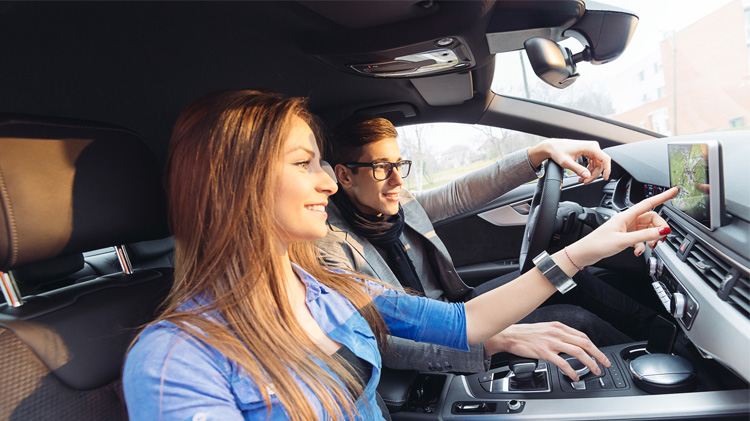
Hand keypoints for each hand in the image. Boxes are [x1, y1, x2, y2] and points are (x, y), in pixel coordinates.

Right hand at [484, 322, 609, 380]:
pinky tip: (575, 376)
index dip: (594, 346)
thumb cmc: (525, 334)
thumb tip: (571, 343)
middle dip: (598, 355)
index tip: (600, 355)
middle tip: (604, 364)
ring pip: (577, 352)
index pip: (582, 336)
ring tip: (594, 370)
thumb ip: (559, 335)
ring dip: (590, 363)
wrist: (510, 335)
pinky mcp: (544, 352)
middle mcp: (557, 332)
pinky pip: (563, 363)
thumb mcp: (545, 329)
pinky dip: (572, 371)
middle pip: (584, 343)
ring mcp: (551, 342)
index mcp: (559, 326)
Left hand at [529, 139, 611, 183]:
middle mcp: (592, 147)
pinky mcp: (587, 151)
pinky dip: (588, 170)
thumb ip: (578, 169)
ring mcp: (590, 149)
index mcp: (590, 147)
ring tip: (582, 180)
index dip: (607, 170)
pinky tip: (582, 175)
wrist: (552, 146)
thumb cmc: (558, 151)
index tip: (605, 178)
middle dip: (594, 175)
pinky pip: (592, 162)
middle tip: (585, 182)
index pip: (605, 159)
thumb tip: (587, 176)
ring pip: (597, 164)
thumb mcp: (567, 163)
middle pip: (600, 164)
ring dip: (591, 173)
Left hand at [567, 187, 678, 266]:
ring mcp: (626, 228)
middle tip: (660, 239)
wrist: (585, 253)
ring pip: (647, 229)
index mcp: (626, 216)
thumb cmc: (598, 244)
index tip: (674, 191)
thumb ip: (644, 236)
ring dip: (651, 238)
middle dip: (659, 228)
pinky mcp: (624, 236)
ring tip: (648, 247)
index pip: (648, 203)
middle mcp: (627, 220)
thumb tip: (662, 231)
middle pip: (651, 218)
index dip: (662, 196)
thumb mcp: (623, 240)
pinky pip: (640, 238)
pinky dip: (642, 245)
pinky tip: (637, 251)